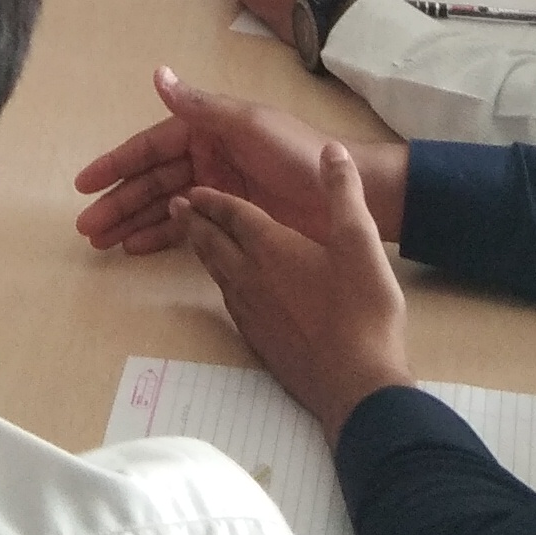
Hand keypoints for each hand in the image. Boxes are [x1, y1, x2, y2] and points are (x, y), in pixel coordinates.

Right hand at [75, 66, 406, 257]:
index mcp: (209, 130)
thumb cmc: (300, 154)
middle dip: (118, 202)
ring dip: (133, 222)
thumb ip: (201, 107)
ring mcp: (218, 191)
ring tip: (102, 244)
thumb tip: (158, 74)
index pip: (151, 147)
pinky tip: (136, 250)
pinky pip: (187, 228)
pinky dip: (160, 237)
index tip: (84, 184)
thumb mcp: (249, 125)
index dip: (116, 164)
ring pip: (164, 206)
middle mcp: (208, 158)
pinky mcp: (231, 220)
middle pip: (151, 181)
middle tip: (86, 229)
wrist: (343, 195)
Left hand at [180, 143, 417, 437]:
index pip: (234, 215)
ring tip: (194, 241)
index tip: (193, 191)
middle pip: (213, 243)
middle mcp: (252, 278)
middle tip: (174, 208)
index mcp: (273, 248)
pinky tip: (229, 289)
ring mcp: (252, 313)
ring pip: (217, 273)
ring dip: (202, 252)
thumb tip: (332, 151)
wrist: (355, 383)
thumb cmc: (361, 310)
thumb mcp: (360, 241)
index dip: (214, 200)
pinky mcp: (258, 341)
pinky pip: (229, 302)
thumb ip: (344, 192)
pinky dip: (220, 283)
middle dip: (194, 222)